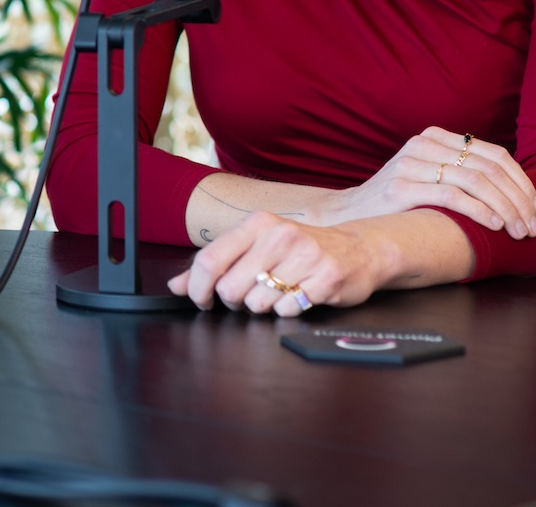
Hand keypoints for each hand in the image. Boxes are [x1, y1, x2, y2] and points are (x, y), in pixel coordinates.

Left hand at [169, 211, 388, 316]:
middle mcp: (280, 235)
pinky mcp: (326, 279)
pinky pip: (287, 311)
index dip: (197, 288)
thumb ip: (215, 263)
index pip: (209, 259)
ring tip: (280, 292)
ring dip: (263, 307)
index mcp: (257, 224)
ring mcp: (305, 256)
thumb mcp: (257, 245)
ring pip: (257, 304)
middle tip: (250, 294)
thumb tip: (176, 286)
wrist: (359, 248)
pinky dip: (288, 311)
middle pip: (230, 288)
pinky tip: (299, 296)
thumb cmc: (300, 248)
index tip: (201, 301)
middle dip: (235, 301)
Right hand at [327, 126, 535, 239]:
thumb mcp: (430, 175)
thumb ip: (461, 171)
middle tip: (533, 226)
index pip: (493, 154)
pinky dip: (480, 211)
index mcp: (436, 137)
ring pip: (475, 181)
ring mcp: (411, 164)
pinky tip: (495, 225)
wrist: (351, 213)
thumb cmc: (399, 200)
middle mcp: (424, 144)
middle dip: (518, 199)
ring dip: (505, 208)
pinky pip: (452, 195)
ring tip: (519, 231)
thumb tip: (514, 190)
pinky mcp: (402, 187)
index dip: (521, 181)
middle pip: (488, 168)